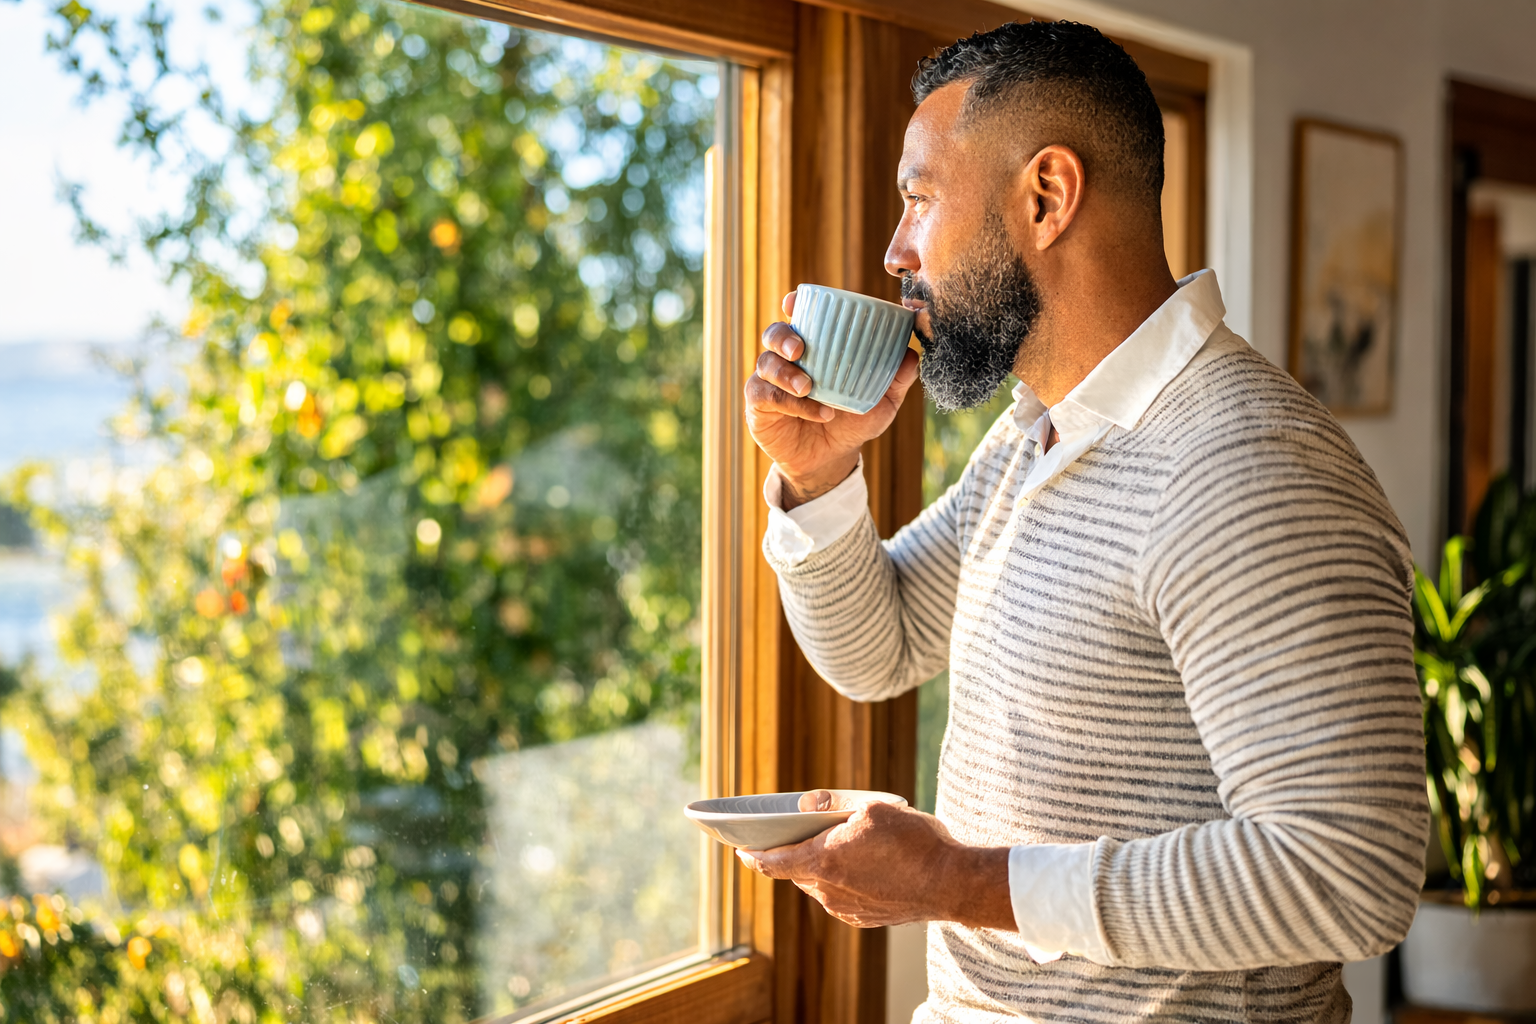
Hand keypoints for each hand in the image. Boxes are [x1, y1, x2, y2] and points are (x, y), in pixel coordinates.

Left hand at [736, 798, 1015, 929]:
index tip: (741, 850)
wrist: (951, 882)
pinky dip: (841, 879)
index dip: (754, 856)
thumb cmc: (914, 842)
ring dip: (821, 866)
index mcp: (824, 862)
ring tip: (836, 844)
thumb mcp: (872, 807)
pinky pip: (841, 896)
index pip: (773, 863)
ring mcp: (847, 909)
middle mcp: (829, 892)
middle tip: (794, 834)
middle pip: (797, 872)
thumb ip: (833, 804)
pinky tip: (862, 864)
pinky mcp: (866, 917)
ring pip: (820, 885)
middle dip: (793, 854)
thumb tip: (807, 804)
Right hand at [745, 291, 919, 508]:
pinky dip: (793, 404)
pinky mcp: (759, 407)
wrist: (832, 459)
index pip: (798, 316)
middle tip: (800, 350)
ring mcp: (770, 382)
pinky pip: (767, 397)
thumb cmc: (853, 421)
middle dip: (783, 336)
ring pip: (766, 364)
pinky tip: (818, 412)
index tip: (794, 302)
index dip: (793, 304)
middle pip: (773, 334)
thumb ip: (896, 379)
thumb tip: (912, 355)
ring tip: (809, 388)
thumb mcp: (881, 401)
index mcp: (813, 347)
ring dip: (786, 374)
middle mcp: (787, 359)